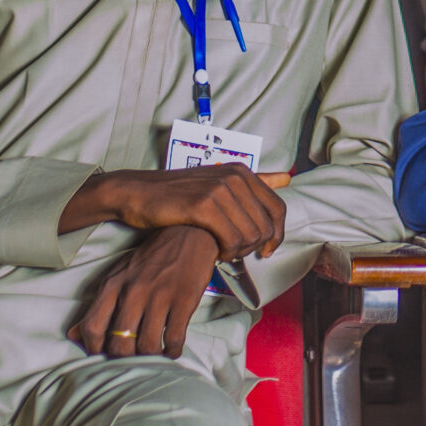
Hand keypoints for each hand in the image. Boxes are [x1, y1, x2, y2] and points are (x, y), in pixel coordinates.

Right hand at [58, 165, 285, 262]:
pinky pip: (231, 240)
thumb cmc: (179, 194)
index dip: (276, 235)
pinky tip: (215, 252)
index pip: (278, 209)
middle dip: (255, 247)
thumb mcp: (218, 181)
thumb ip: (254, 181)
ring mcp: (219, 190)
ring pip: (250, 236)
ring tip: (223, 252)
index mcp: (242, 172)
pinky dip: (226, 253)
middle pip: (266, 226)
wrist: (138, 193)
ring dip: (239, 252)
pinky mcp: (203, 206)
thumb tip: (287, 177)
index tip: (266, 251)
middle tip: (236, 253)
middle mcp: (234, 177)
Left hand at [69, 226, 218, 359]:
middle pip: (120, 344)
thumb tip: (73, 335)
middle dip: (125, 358)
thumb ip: (97, 307)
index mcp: (113, 285)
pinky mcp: (184, 300)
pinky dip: (171, 351)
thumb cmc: (150, 258)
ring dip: (150, 357)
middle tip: (132, 356)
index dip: (94, 348)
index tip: (103, 354)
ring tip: (152, 353)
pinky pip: (174, 338)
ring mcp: (160, 296)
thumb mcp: (118, 275)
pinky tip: (170, 348)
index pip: (92, 327)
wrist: (187, 231)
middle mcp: (133, 291)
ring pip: (147, 346)